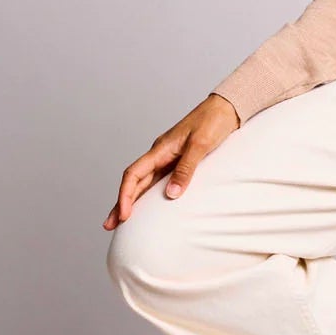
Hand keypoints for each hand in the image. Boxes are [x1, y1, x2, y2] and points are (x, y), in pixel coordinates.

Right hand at [103, 92, 240, 229]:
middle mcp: (160, 155)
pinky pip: (158, 180)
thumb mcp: (200, 145)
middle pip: (134, 182)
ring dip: (132, 200)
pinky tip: (148, 205)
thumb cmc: (213, 122)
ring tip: (122, 219)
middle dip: (121, 203)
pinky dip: (149, 194)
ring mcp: (167, 158)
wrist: (226, 109)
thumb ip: (186, 169)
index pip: (134, 174)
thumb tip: (171, 195)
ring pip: (144, 182)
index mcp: (160, 149)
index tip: (124, 215)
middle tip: (109, 225)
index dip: (125, 196)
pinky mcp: (178, 161)